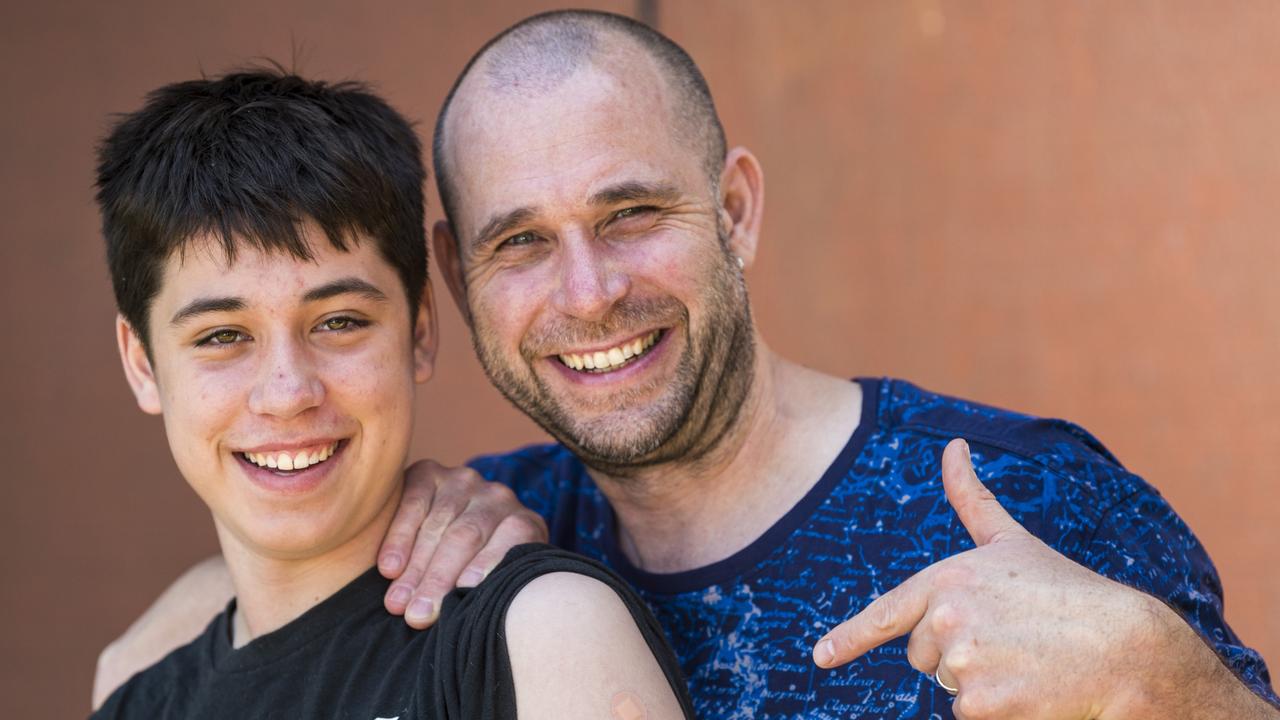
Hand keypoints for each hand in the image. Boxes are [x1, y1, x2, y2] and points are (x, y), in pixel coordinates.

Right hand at [378, 459, 547, 627]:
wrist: (460, 522)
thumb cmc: (479, 570)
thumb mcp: (497, 578)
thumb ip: (491, 589)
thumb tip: (468, 624)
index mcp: (525, 523)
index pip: (511, 540)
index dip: (486, 567)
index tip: (461, 599)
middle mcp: (498, 497)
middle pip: (467, 536)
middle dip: (438, 579)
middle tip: (416, 616)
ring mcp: (464, 481)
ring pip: (438, 524)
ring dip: (414, 567)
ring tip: (397, 603)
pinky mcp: (431, 472)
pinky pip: (414, 502)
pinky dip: (400, 537)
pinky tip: (389, 567)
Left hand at [812, 438, 1168, 718]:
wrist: (1127, 646)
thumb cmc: (1070, 592)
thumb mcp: (1012, 541)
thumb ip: (971, 498)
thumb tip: (952, 445)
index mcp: (947, 578)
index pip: (885, 613)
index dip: (849, 639)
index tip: (820, 657)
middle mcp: (947, 617)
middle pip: (924, 658)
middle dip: (958, 655)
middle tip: (1012, 641)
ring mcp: (962, 661)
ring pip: (951, 688)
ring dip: (983, 684)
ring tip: (1028, 663)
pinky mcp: (981, 703)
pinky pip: (970, 715)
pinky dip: (1000, 711)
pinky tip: (1032, 692)